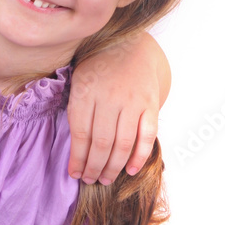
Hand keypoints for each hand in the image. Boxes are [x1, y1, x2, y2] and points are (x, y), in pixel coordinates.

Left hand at [67, 35, 169, 183]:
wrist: (128, 45)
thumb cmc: (98, 67)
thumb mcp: (79, 80)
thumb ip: (76, 111)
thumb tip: (75, 152)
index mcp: (87, 90)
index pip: (80, 133)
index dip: (77, 158)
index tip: (75, 174)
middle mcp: (110, 96)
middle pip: (101, 142)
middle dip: (94, 167)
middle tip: (90, 180)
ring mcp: (132, 100)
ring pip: (123, 143)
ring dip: (113, 167)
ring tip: (105, 179)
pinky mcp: (150, 103)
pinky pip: (147, 135)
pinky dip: (139, 156)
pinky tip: (130, 170)